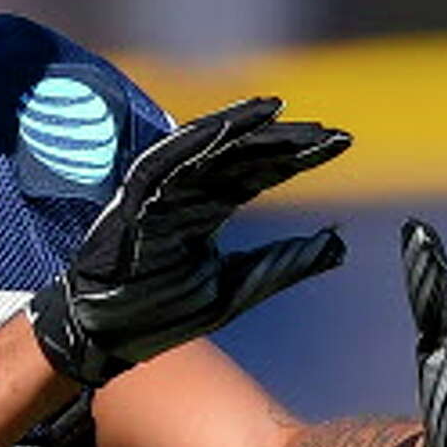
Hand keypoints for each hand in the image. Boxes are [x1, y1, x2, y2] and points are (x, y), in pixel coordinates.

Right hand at [28, 97, 348, 385]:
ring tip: (279, 111)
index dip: (299, 157)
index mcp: (210, 210)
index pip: (261, 172)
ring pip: (206, 150)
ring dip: (241, 128)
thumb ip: (284, 265)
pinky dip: (193, 142)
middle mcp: (189, 194)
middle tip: (328, 129)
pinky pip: (165, 163)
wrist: (103, 336)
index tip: (342, 142)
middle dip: (283, 139)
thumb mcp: (236, 289)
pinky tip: (226, 127)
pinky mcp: (135, 201)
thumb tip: (339, 244)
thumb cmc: (160, 312)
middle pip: (241, 155)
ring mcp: (161, 194)